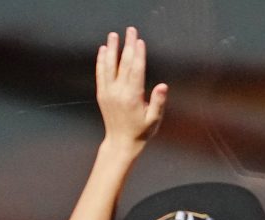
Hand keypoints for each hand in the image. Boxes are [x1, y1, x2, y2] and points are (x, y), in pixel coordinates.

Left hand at [95, 27, 166, 148]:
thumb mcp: (154, 120)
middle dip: (127, 45)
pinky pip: (100, 74)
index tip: (139, 41)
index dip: (138, 54)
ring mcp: (108, 93)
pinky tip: (103, 50)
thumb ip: (158, 102)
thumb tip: (163, 86)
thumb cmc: (141, 132)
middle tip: (130, 30)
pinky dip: (101, 61)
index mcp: (132, 97)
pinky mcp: (102, 94)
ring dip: (112, 49)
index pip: (136, 70)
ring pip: (109, 66)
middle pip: (123, 64)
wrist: (120, 143)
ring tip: (113, 35)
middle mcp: (118, 93)